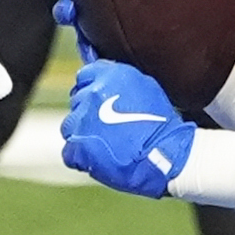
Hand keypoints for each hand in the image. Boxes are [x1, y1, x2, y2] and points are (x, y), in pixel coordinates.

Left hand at [60, 57, 194, 196]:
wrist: (164, 153)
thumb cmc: (161, 123)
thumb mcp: (146, 87)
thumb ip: (121, 80)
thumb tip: (106, 80)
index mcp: (109, 75)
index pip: (84, 76)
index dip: (92, 89)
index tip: (101, 102)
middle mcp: (92, 93)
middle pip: (78, 101)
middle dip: (89, 113)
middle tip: (108, 126)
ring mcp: (82, 120)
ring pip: (70, 125)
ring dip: (83, 134)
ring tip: (104, 144)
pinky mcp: (78, 146)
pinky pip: (70, 151)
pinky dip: (81, 156)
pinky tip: (99, 159)